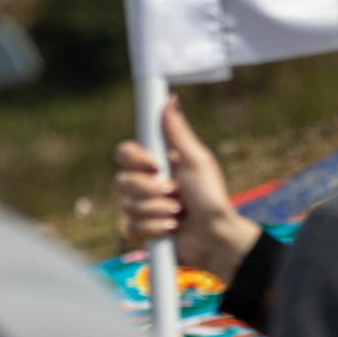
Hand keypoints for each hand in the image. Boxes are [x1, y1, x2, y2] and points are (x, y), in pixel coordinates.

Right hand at [112, 97, 260, 282]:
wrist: (216, 235)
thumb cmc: (211, 197)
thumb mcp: (197, 161)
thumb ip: (178, 133)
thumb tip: (170, 101)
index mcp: (155, 164)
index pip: (124, 153)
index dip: (134, 158)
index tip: (154, 163)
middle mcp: (144, 185)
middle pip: (121, 180)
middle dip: (149, 189)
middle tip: (173, 192)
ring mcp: (140, 209)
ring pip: (127, 206)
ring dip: (157, 210)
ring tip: (178, 213)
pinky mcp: (140, 232)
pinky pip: (131, 228)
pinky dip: (155, 228)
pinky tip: (171, 229)